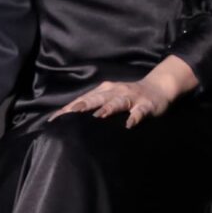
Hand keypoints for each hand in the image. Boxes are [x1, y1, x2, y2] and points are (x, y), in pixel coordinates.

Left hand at [51, 55, 196, 130]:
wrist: (158, 88)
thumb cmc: (128, 96)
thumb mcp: (109, 98)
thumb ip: (92, 106)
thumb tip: (69, 120)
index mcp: (103, 90)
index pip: (82, 99)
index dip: (67, 109)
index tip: (53, 120)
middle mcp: (114, 91)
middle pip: (96, 98)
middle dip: (82, 105)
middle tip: (69, 115)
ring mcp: (130, 97)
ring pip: (117, 102)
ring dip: (107, 108)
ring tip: (99, 116)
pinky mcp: (145, 105)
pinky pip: (139, 112)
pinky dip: (134, 117)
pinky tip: (129, 124)